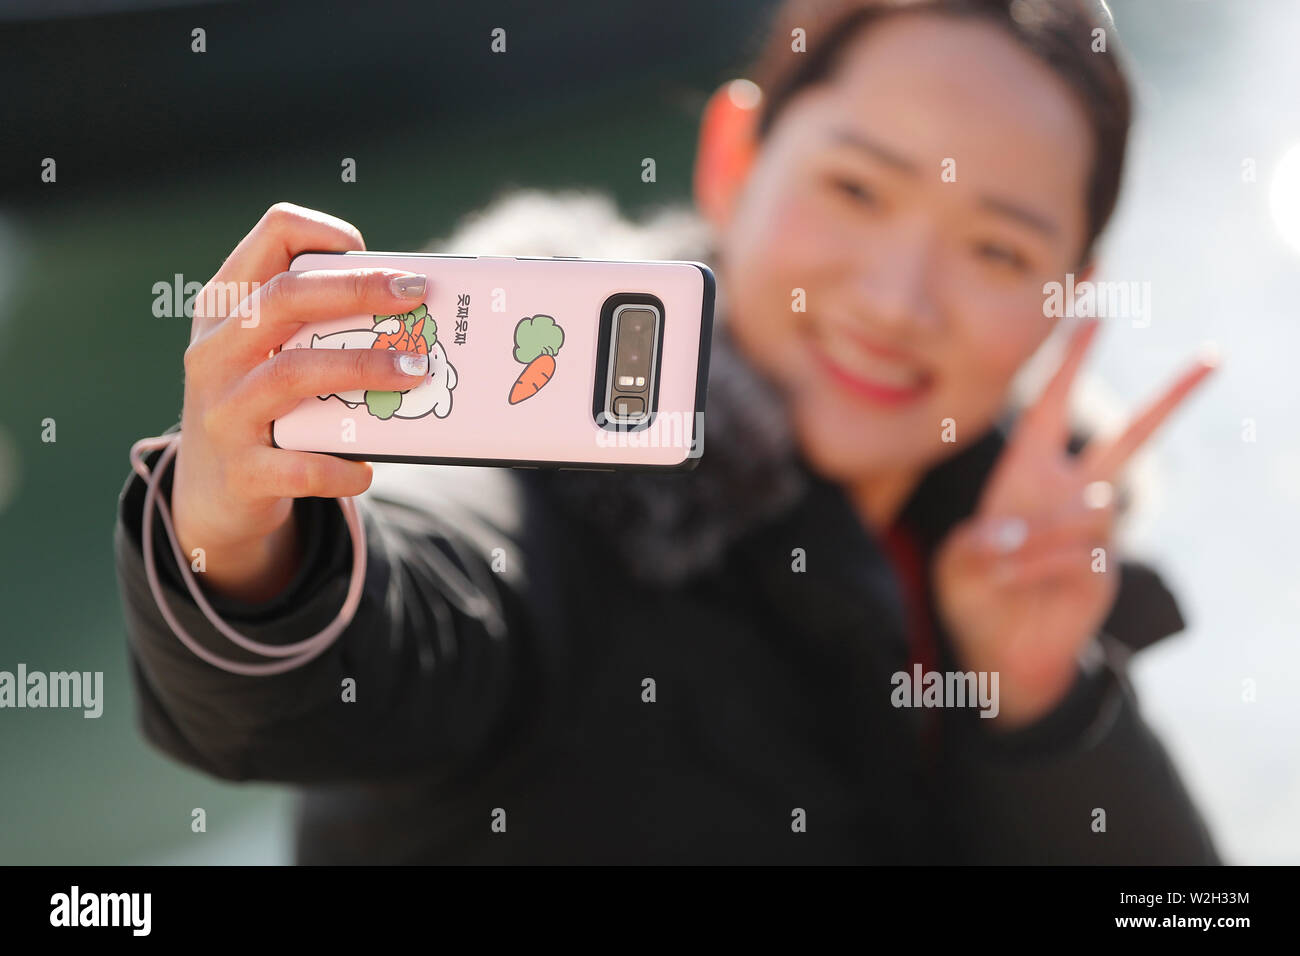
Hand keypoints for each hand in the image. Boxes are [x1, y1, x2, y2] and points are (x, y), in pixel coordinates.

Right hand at [170, 203, 433, 602]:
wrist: (211, 496)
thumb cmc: (263, 406)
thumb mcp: (266, 355)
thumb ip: (317, 326)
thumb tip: (414, 312)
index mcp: (225, 309)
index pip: (270, 239)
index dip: (321, 233)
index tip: (368, 252)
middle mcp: (216, 353)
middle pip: (284, 298)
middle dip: (357, 290)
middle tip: (415, 295)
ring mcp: (222, 412)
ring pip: (292, 373)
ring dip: (363, 368)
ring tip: (417, 371)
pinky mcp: (240, 472)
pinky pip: (299, 465)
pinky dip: (341, 466)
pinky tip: (368, 467)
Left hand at [933, 318, 1216, 728]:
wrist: (995, 651)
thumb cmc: (973, 592)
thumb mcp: (958, 557)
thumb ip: (984, 538)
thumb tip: (1028, 531)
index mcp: (1027, 471)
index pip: (1052, 401)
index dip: (1070, 355)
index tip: (1092, 302)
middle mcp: (1068, 491)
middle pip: (1131, 436)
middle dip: (1171, 397)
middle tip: (1214, 357)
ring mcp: (1093, 530)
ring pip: (1092, 506)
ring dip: (1036, 535)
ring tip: (1000, 566)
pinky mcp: (1104, 568)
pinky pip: (1083, 550)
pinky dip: (1038, 564)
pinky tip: (1012, 581)